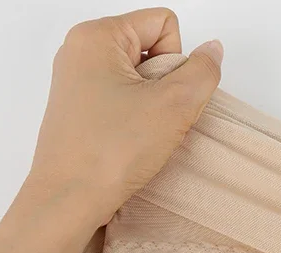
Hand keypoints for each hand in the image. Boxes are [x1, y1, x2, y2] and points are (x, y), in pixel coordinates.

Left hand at [23, 8, 222, 226]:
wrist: (68, 201)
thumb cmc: (110, 153)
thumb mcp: (174, 105)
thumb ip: (203, 71)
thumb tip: (212, 51)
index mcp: (96, 36)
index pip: (164, 24)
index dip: (177, 60)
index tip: (162, 96)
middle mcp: (80, 51)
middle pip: (151, 48)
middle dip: (165, 84)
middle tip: (153, 118)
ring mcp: (76, 82)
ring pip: (140, 78)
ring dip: (154, 105)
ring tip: (141, 134)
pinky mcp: (78, 110)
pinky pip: (123, 99)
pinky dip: (136, 119)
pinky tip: (130, 143)